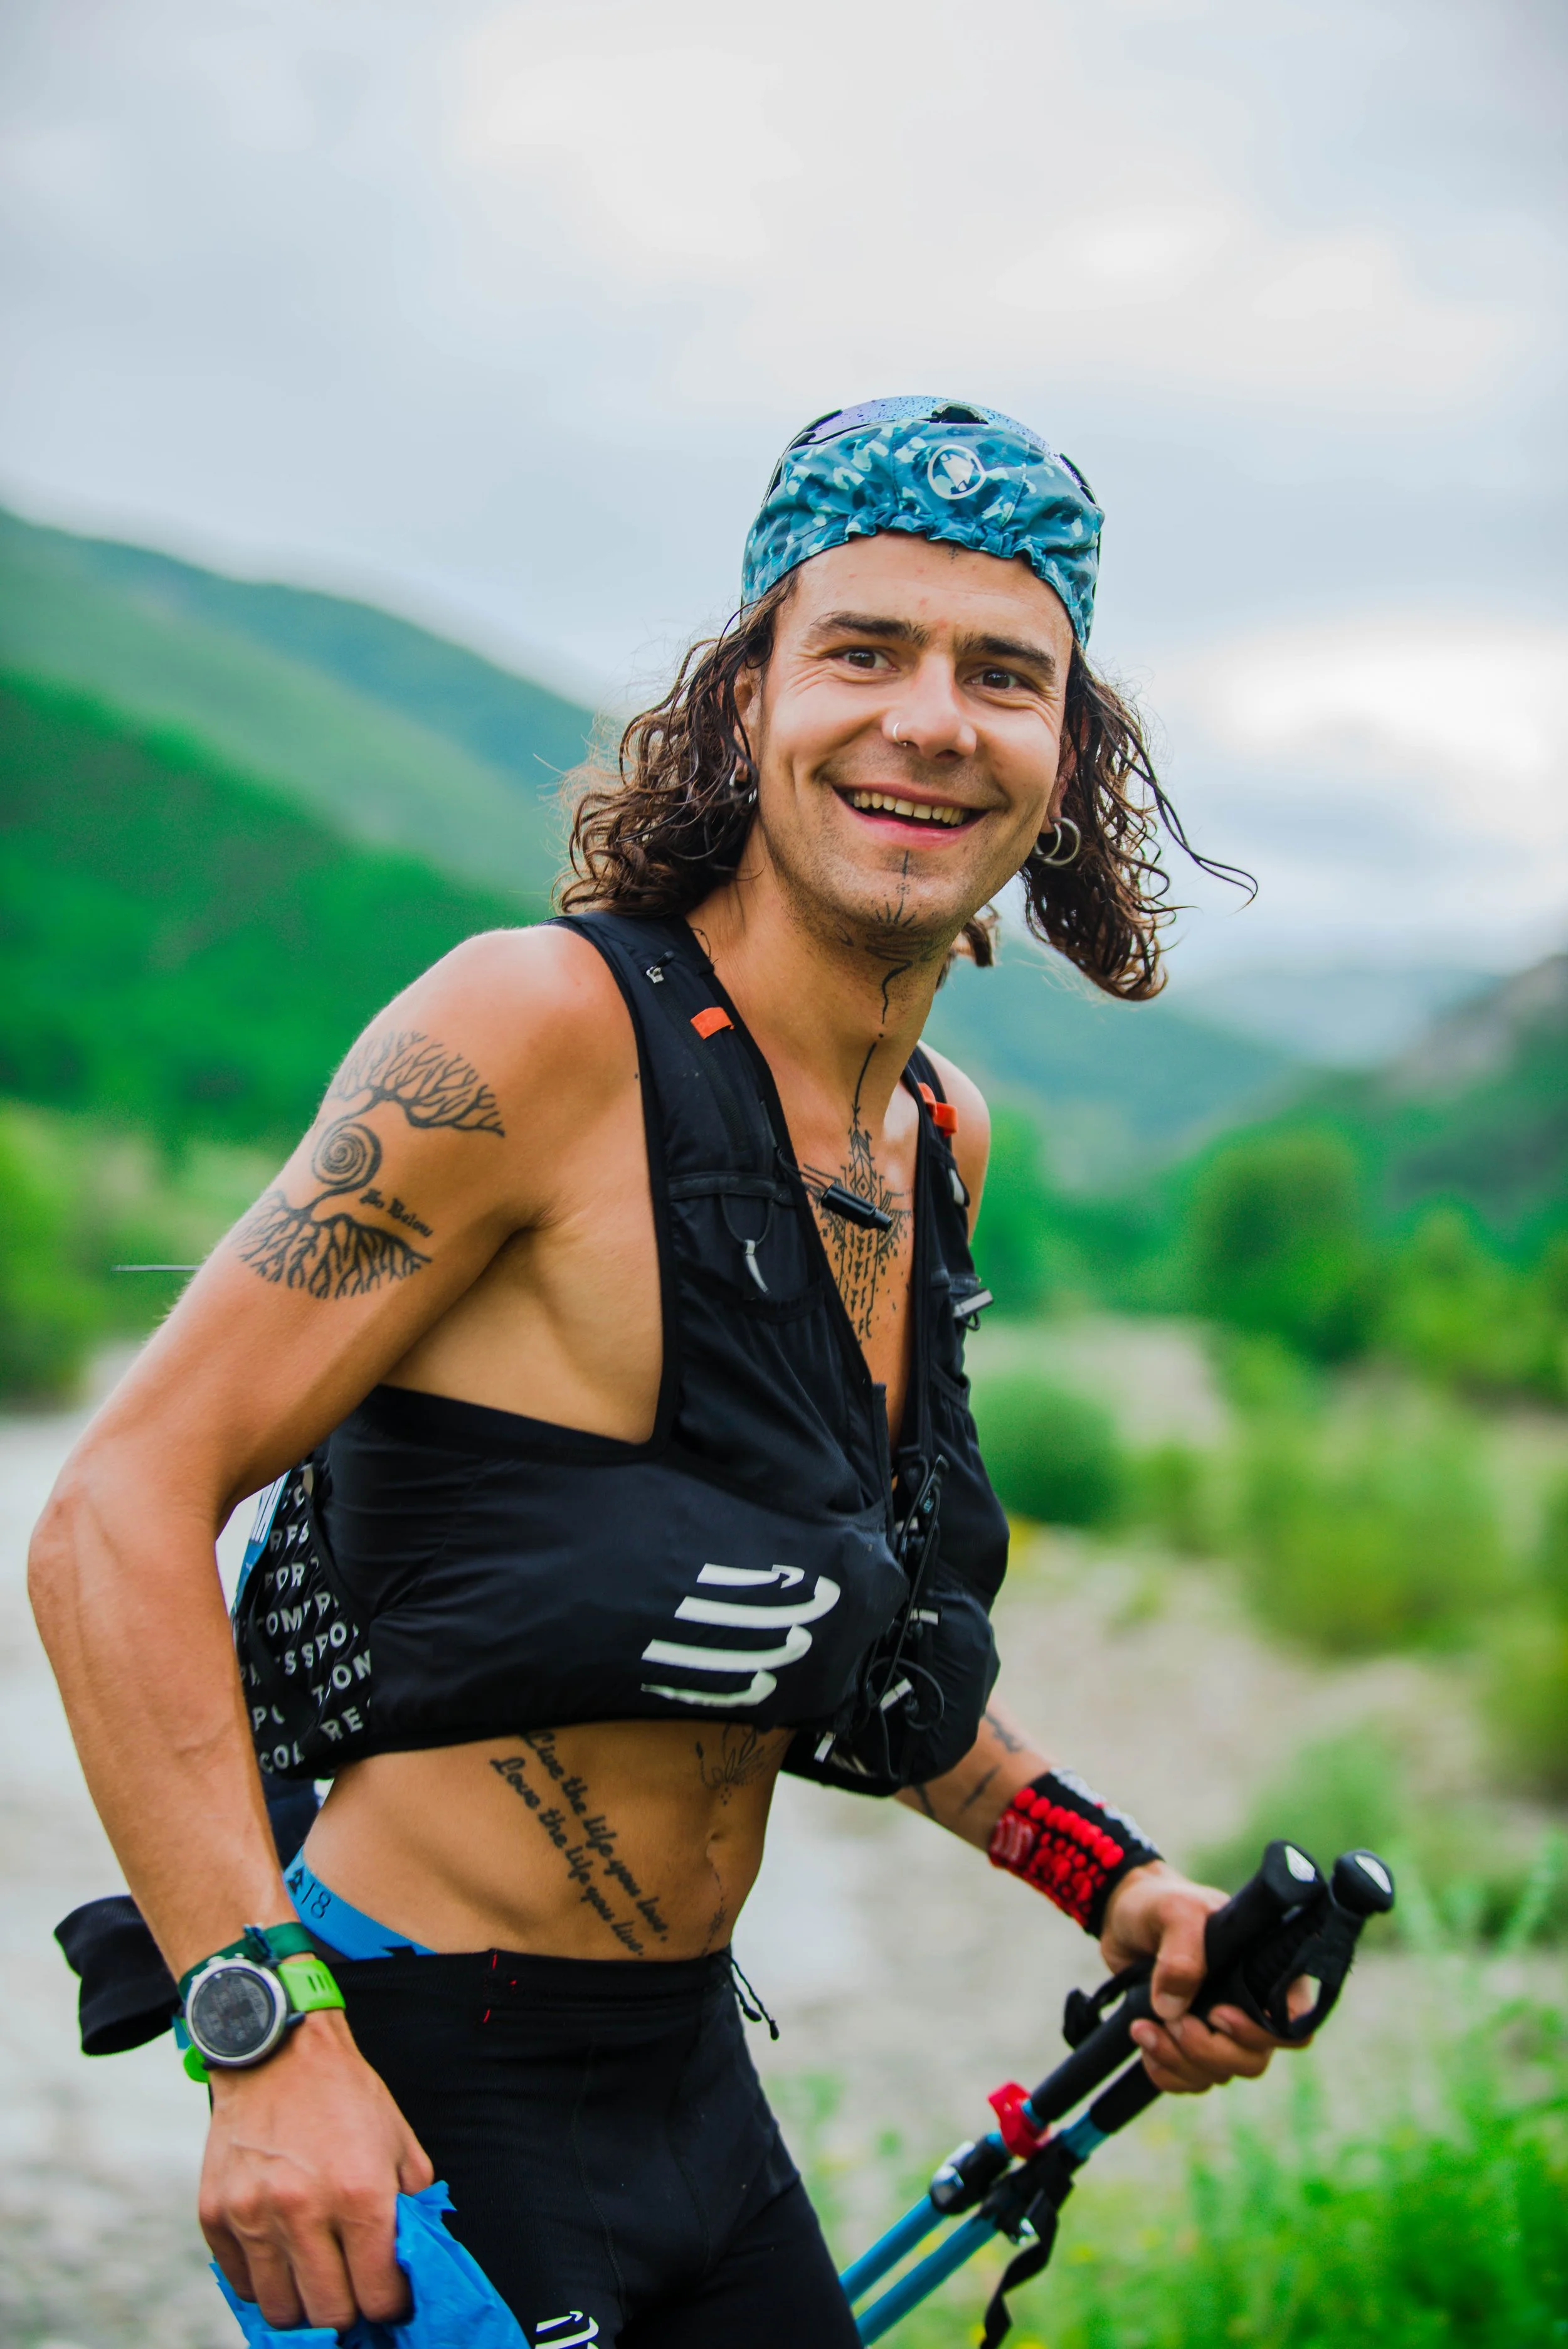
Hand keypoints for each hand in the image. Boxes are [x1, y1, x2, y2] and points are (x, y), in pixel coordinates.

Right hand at [199, 2008, 434, 2329]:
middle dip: (348, 2310)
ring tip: (315, 2276)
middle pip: (329, 2315)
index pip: (378, 2296)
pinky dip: (263, 2281)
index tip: (388, 2294)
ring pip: (281, 2310)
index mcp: (360, 2193)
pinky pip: (240, 2284)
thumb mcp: (399, 2143)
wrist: (277, 2053)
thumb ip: (412, 2210)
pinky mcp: (215, 2215)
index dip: (389, 2303)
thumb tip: (413, 2267)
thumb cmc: (346, 2097)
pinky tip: (281, 2255)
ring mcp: (253, 2215)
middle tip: (351, 2287)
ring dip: (303, 2303)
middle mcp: (304, 2210)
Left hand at [1099, 1860, 1311, 2095]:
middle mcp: (1251, 2005)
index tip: (1218, 2014)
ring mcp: (1222, 2029)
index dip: (1260, 2032)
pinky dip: (1166, 2071)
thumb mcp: (1174, 1910)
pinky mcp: (1193, 2043)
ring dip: (1180, 2061)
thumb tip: (1174, 2008)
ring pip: (1221, 2074)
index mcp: (1265, 1970)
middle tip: (1173, 2021)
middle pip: (1253, 2060)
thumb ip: (1182, 1950)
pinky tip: (1145, 2042)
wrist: (1123, 1918)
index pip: (1293, 2023)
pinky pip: (1191, 2080)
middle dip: (1208, 2050)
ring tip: (1144, 2027)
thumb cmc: (1161, 1905)